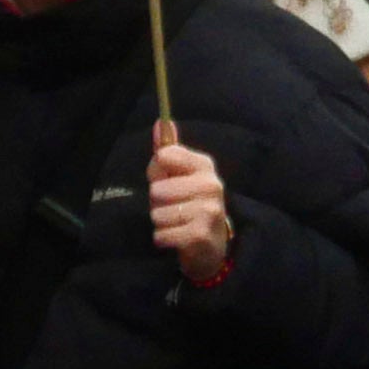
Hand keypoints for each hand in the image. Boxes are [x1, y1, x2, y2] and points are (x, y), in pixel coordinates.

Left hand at [145, 130, 233, 286]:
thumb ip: (168, 150)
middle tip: (173, 208)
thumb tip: (160, 123)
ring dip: (161, 222)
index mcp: (204, 166)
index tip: (169, 180)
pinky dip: (163, 238)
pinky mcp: (200, 235)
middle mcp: (211, 185)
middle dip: (157, 202)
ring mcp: (208, 211)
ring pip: (157, 214)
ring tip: (176, 223)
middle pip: (157, 189)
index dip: (157, 171)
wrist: (211, 245)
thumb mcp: (179, 176)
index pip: (165, 156)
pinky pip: (161, 234)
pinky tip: (176, 237)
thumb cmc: (190, 205)